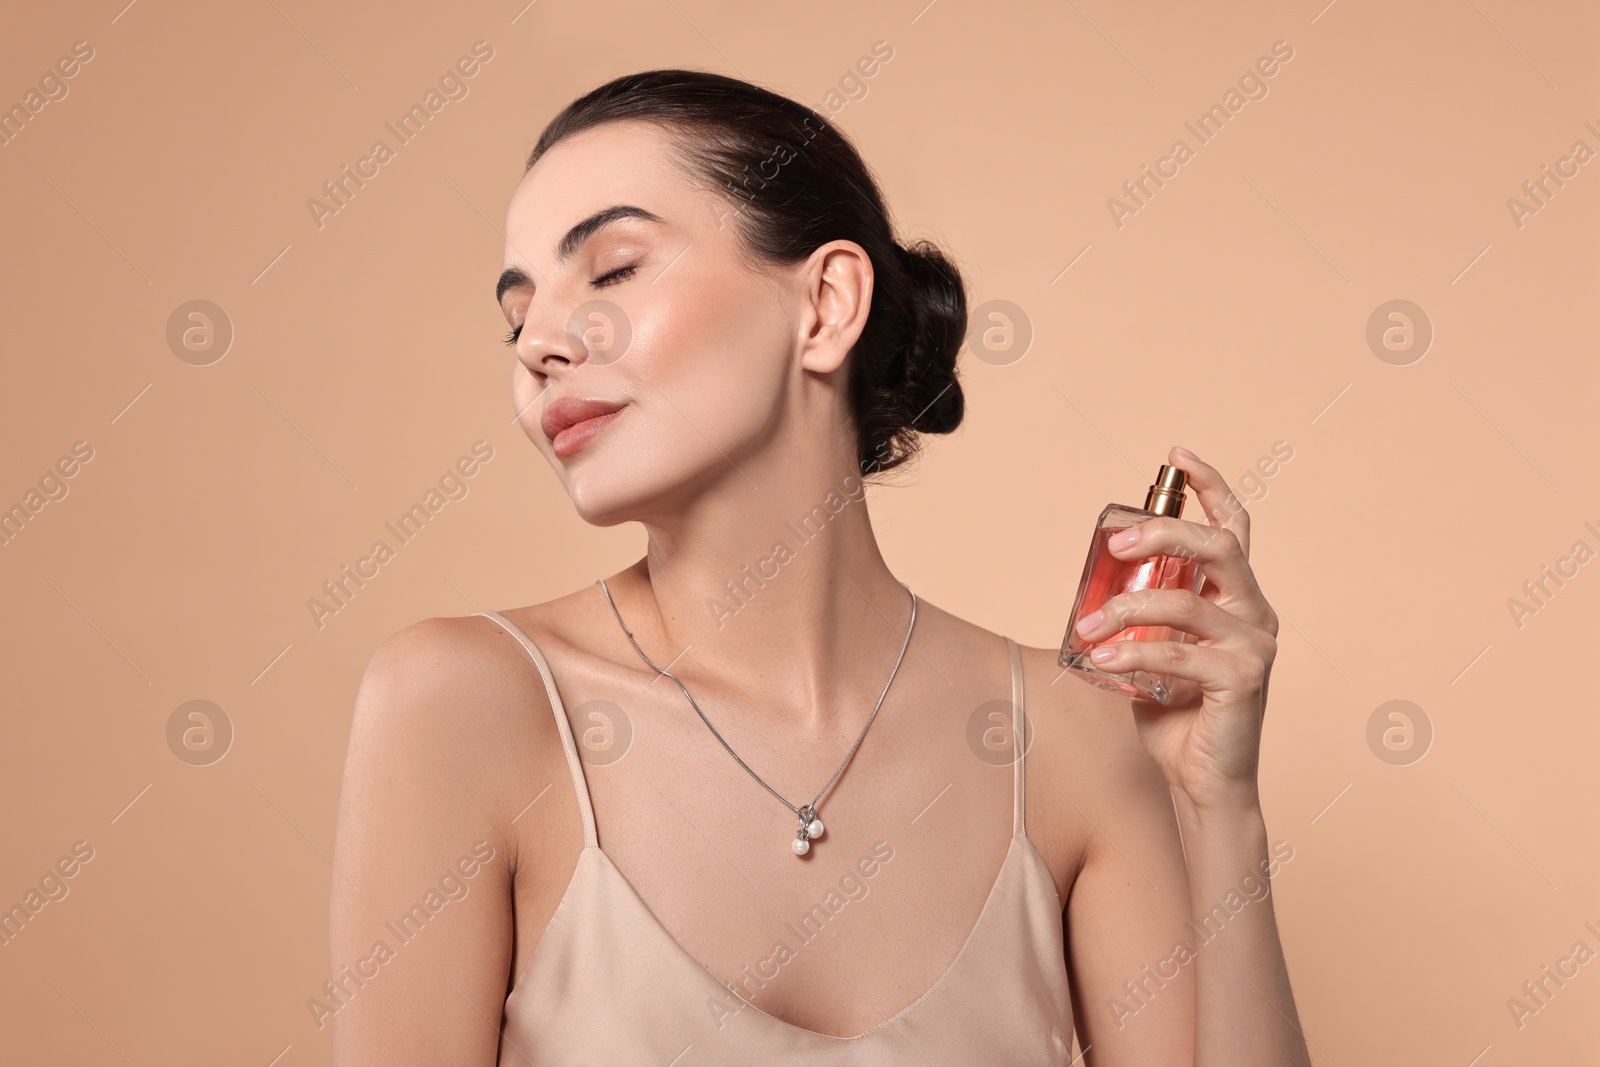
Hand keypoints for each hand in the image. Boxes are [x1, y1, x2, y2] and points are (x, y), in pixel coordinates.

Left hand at [1071, 446, 1278, 811]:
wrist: (1203, 782)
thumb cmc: (1177, 716)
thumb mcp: (1152, 652)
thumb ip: (1139, 619)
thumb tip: (1089, 593)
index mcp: (1238, 598)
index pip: (1234, 528)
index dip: (1210, 485)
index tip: (1176, 454)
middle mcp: (1255, 613)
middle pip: (1218, 548)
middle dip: (1163, 533)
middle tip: (1114, 541)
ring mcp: (1255, 645)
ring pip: (1188, 602)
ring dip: (1127, 609)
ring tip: (1086, 629)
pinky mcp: (1243, 679)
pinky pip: (1179, 654)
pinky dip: (1133, 654)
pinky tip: (1101, 661)